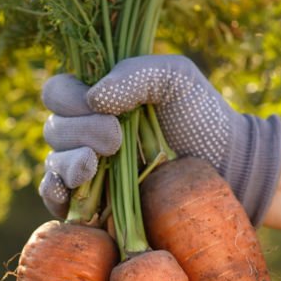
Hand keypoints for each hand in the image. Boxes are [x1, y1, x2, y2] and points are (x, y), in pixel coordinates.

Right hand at [39, 55, 280, 224]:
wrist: (227, 167)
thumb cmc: (201, 117)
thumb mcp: (176, 78)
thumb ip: (137, 73)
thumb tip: (93, 98)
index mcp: (98, 99)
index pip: (57, 93)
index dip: (68, 97)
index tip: (102, 105)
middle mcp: (86, 133)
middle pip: (54, 129)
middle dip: (80, 131)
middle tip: (117, 138)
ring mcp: (87, 171)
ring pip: (54, 163)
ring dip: (70, 162)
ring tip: (96, 163)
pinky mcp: (91, 207)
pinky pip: (55, 199)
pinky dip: (56, 193)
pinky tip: (71, 189)